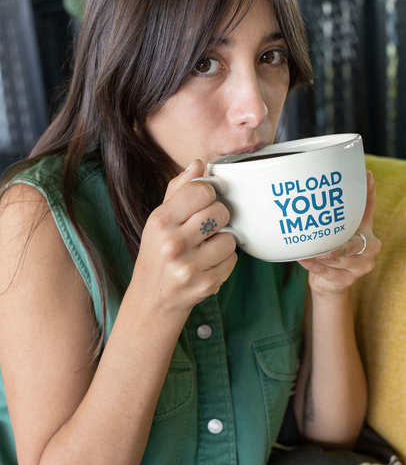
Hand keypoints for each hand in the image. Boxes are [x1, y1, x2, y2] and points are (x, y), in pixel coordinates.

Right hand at [132, 160, 236, 313]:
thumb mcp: (158, 221)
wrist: (152, 300)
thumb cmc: (157, 254)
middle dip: (218, 218)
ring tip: (204, 250)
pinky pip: (232, 260)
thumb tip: (198, 164)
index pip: (202, 190)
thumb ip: (178, 190)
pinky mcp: (206, 284)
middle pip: (220, 212)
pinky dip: (224, 261)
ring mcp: (189, 266)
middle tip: (204, 229)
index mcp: (160, 221)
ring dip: (221, 242)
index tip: (203, 203)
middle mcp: (173, 243)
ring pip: (229, 238)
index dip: (208, 195)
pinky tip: (206, 265)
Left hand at [297, 171, 380, 295]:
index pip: (369, 209)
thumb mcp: (336, 234)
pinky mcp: (347, 280)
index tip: (367, 176)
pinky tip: (304, 259)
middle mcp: (369, 247)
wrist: (330, 283)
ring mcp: (361, 266)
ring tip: (310, 251)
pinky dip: (314, 265)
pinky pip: (327, 271)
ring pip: (340, 259)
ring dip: (323, 255)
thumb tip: (315, 193)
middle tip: (327, 245)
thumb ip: (332, 218)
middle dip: (341, 244)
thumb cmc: (332, 253)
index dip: (369, 194)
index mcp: (366, 231)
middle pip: (356, 243)